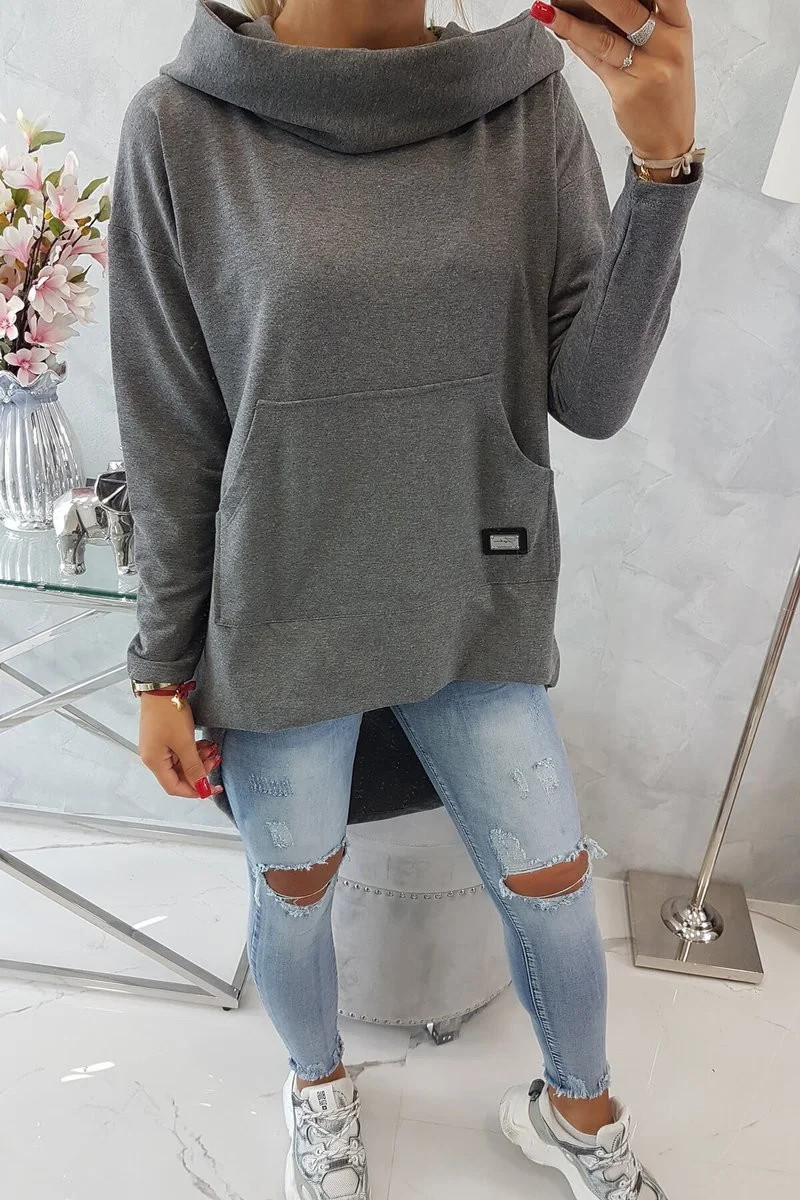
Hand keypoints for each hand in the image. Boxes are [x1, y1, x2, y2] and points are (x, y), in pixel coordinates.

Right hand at [138, 694, 223, 798]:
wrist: (162, 687)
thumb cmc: (167, 711)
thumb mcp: (185, 742)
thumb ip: (193, 767)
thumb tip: (200, 786)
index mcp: (154, 761)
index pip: (174, 787)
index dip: (194, 790)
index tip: (211, 788)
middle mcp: (153, 756)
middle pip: (179, 775)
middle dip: (199, 771)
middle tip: (214, 761)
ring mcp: (159, 746)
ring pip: (182, 763)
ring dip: (199, 759)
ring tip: (211, 750)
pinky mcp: (164, 737)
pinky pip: (181, 751)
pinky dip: (194, 750)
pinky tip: (204, 744)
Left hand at [531, 2, 695, 163]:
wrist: (668, 139)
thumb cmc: (666, 89)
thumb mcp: (668, 49)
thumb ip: (647, 23)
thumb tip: (602, 4)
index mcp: (681, 28)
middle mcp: (668, 46)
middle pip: (626, 10)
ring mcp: (648, 71)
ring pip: (604, 38)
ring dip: (571, 23)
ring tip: (547, 11)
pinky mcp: (627, 92)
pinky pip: (597, 62)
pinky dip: (577, 45)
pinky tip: (561, 32)